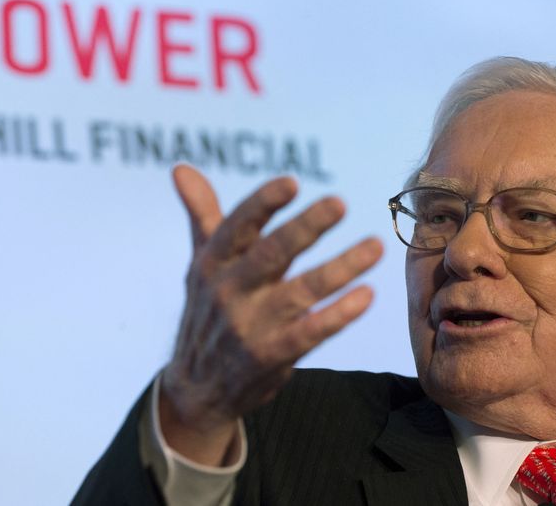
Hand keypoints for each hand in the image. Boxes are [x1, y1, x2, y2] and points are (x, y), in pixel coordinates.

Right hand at [159, 165, 382, 464]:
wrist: (197, 387)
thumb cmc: (208, 310)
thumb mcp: (201, 263)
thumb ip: (201, 214)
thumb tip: (181, 168)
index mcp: (213, 262)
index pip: (237, 226)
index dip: (263, 203)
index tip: (291, 182)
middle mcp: (229, 291)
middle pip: (271, 254)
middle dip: (305, 228)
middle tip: (339, 203)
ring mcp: (250, 325)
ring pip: (300, 292)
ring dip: (340, 269)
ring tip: (374, 246)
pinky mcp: (270, 356)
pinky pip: (310, 333)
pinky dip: (338, 315)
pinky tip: (366, 295)